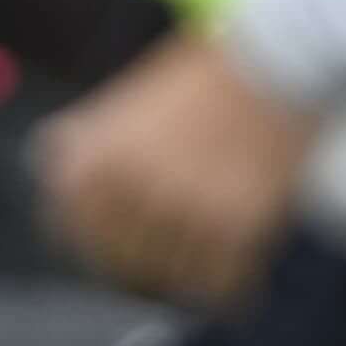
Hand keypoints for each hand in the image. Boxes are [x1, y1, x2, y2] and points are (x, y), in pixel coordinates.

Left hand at [37, 31, 317, 308]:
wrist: (282, 59)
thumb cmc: (206, 77)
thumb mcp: (124, 105)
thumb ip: (94, 150)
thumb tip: (63, 191)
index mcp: (85, 161)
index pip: (73, 236)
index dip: (101, 251)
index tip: (122, 258)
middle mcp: (122, 190)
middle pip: (125, 266)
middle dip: (150, 271)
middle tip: (174, 264)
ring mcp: (177, 210)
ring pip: (176, 279)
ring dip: (193, 276)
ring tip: (212, 257)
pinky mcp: (234, 229)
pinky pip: (222, 286)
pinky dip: (232, 286)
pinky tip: (240, 271)